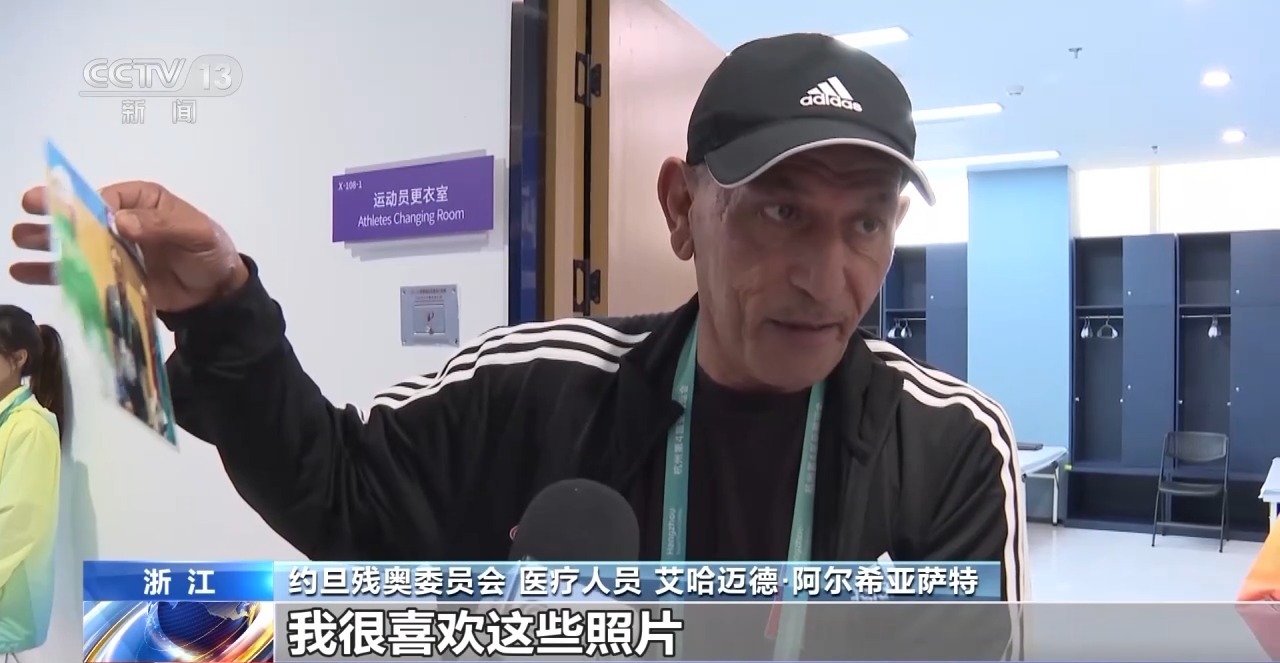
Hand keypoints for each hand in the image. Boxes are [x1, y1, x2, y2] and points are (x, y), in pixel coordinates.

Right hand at [10, 181, 248, 312]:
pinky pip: (79, 272)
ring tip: (19, 240)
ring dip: (47, 241)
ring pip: (76, 242)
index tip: (70, 213)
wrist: (216, 295)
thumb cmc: (210, 253)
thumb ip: (161, 225)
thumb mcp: (195, 233)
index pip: (108, 199)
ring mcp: (115, 250)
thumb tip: (121, 221)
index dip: (88, 204)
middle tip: (26, 210)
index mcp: (143, 201)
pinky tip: (25, 271)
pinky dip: (54, 272)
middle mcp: (124, 221)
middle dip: (55, 214)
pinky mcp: (111, 276)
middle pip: (84, 216)